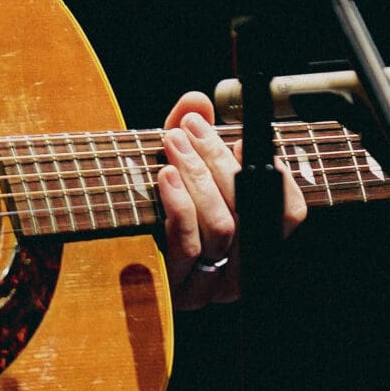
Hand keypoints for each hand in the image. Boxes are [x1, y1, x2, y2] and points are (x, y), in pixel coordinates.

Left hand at [155, 89, 307, 308]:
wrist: (101, 241)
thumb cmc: (145, 203)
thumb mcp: (174, 165)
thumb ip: (190, 134)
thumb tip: (197, 101)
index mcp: (249, 244)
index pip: (288, 215)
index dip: (277, 177)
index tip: (244, 143)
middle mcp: (235, 273)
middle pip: (248, 214)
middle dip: (220, 162)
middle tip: (193, 130)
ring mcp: (206, 286)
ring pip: (221, 227)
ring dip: (198, 177)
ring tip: (174, 145)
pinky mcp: (174, 288)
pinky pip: (188, 244)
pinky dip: (180, 204)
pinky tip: (165, 176)